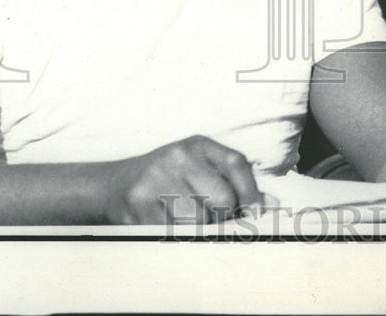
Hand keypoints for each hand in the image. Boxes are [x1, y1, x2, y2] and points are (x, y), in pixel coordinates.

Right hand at [104, 135, 263, 224]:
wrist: (114, 185)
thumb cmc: (169, 179)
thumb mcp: (201, 169)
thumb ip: (235, 184)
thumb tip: (271, 205)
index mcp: (198, 145)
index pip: (236, 164)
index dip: (251, 192)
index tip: (256, 213)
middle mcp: (178, 158)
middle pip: (222, 200)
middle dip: (224, 218)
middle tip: (214, 223)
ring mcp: (156, 180)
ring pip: (198, 222)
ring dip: (199, 232)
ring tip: (188, 225)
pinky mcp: (138, 206)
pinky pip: (172, 234)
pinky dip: (177, 239)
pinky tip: (170, 230)